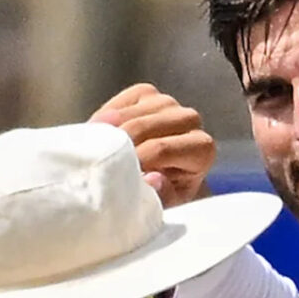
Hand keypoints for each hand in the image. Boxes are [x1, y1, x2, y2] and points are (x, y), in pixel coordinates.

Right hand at [90, 82, 214, 206]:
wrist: (160, 175)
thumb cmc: (164, 192)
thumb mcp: (166, 204)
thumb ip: (162, 195)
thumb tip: (152, 179)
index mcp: (202, 148)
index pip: (160, 149)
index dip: (134, 162)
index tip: (114, 176)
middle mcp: (190, 119)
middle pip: (143, 127)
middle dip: (118, 144)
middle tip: (98, 162)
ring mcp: (167, 103)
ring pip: (129, 114)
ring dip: (108, 132)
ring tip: (96, 151)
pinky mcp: (146, 92)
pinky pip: (119, 103)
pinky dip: (105, 120)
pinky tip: (101, 136)